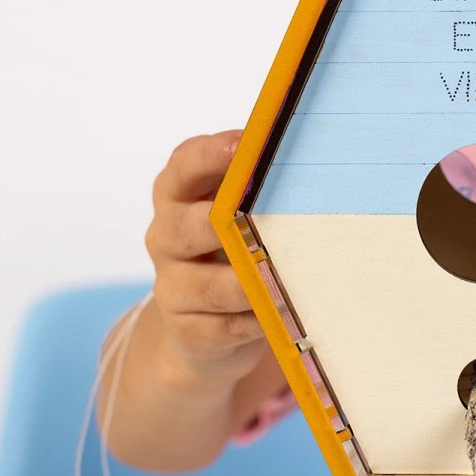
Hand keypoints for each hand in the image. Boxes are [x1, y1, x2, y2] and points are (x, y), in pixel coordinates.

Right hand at [145, 130, 266, 388]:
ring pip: (210, 285)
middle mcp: (166, 237)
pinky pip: (227, 327)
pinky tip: (285, 315)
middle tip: (257, 219)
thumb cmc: (235, 249)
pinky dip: (258, 321)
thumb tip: (308, 152)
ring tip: (285, 279)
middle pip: (187, 226)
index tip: (244, 144)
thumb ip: (258, 184)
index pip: (183, 166)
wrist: (202, 329)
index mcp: (177, 195)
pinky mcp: (191, 331)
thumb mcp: (238, 211)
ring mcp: (173, 286)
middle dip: (222, 222)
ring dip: (249, 283)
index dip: (210, 155)